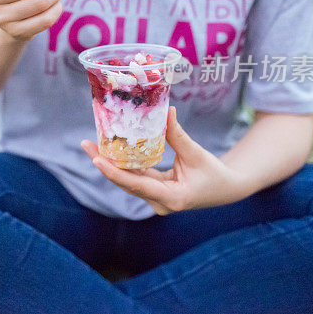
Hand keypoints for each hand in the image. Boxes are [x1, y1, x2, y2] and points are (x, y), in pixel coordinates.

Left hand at [81, 107, 245, 214]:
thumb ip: (177, 136)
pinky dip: (122, 164)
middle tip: (86, 144)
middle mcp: (159, 202)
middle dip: (105, 163)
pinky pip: (134, 177)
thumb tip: (165, 111)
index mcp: (171, 198)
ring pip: (128, 180)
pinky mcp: (154, 192)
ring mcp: (155, 199)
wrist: (226, 189)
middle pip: (126, 182)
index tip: (97, 159)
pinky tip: (108, 150)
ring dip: (110, 163)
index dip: (115, 173)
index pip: (137, 184)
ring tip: (91, 145)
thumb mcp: (196, 154)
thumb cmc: (214, 173)